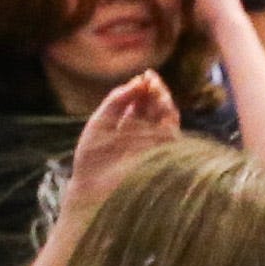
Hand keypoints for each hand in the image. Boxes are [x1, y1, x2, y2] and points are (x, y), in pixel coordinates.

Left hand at [68, 71, 179, 211]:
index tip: (143, 75)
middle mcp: (143, 136)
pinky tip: (160, 100)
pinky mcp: (163, 154)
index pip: (142, 105)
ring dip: (163, 99)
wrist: (93, 190)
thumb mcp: (100, 123)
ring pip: (168, 117)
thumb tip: (137, 81)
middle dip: (155, 91)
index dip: (144, 89)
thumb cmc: (92, 161)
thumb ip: (116, 101)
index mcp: (128, 129)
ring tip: (155, 86)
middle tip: (150, 78)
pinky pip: (172, 128)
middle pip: (155, 108)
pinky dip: (169, 113)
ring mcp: (154, 145)